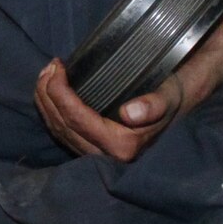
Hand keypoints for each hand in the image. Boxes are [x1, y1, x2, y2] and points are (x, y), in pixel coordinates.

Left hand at [35, 59, 185, 163]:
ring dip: (45, 101)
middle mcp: (105, 156)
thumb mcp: (166, 97)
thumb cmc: (170, 99)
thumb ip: (153, 105)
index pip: (76, 118)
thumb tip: (130, 113)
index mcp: (121, 147)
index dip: (59, 92)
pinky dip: (51, 110)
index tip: (57, 66)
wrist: (177, 110)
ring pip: (58, 131)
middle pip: (62, 125)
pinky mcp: (91, 149)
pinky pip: (62, 133)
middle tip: (49, 66)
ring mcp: (96, 155)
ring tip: (46, 74)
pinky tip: (49, 91)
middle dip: (47, 94)